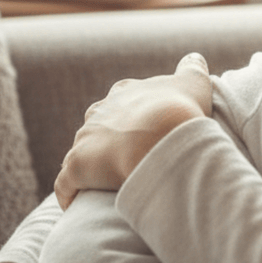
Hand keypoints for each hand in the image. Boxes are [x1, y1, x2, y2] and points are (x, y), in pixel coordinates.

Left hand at [55, 53, 212, 208]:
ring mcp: (85, 138)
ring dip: (91, 167)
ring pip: (81, 153)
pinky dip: (69, 194)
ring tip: (106, 185)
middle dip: (108, 140)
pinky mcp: (76, 167)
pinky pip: (66, 185)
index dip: (132, 115)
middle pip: (98, 126)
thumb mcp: (193, 82)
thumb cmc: (180, 108)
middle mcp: (100, 110)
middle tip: (128, 159)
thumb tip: (195, 57)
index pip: (121, 100)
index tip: (144, 129)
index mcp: (125, 92)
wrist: (162, 136)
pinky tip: (78, 205)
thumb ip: (192, 68)